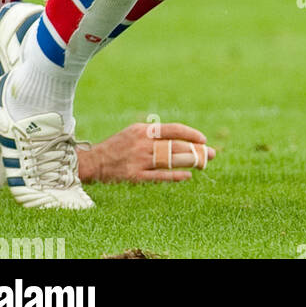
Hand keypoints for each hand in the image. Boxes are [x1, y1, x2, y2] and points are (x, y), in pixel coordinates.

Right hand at [80, 122, 216, 183]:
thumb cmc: (117, 146)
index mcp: (144, 130)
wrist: (93, 163)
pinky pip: (159, 176)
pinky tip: (187, 176)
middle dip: (196, 149)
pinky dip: (175, 176)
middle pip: (176, 146)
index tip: (203, 140)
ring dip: (190, 161)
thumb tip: (179, 136)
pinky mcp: (134, 177)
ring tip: (204, 164)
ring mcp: (139, 161)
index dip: (191, 134)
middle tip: (212, 154)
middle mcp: (143, 144)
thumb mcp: (134, 131)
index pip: (174, 130)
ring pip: (171, 160)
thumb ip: (154, 132)